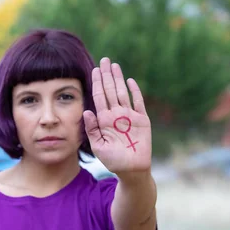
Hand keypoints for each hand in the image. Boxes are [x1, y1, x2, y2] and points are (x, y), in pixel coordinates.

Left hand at [83, 57, 151, 176]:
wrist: (132, 170)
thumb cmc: (113, 160)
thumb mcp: (98, 146)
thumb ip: (92, 129)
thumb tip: (87, 110)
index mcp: (104, 119)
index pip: (99, 97)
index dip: (97, 83)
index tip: (94, 70)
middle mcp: (116, 115)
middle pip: (110, 90)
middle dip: (107, 75)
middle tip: (104, 60)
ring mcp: (130, 116)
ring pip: (123, 93)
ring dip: (118, 79)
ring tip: (114, 65)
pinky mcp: (142, 120)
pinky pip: (138, 102)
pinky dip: (135, 92)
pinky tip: (130, 81)